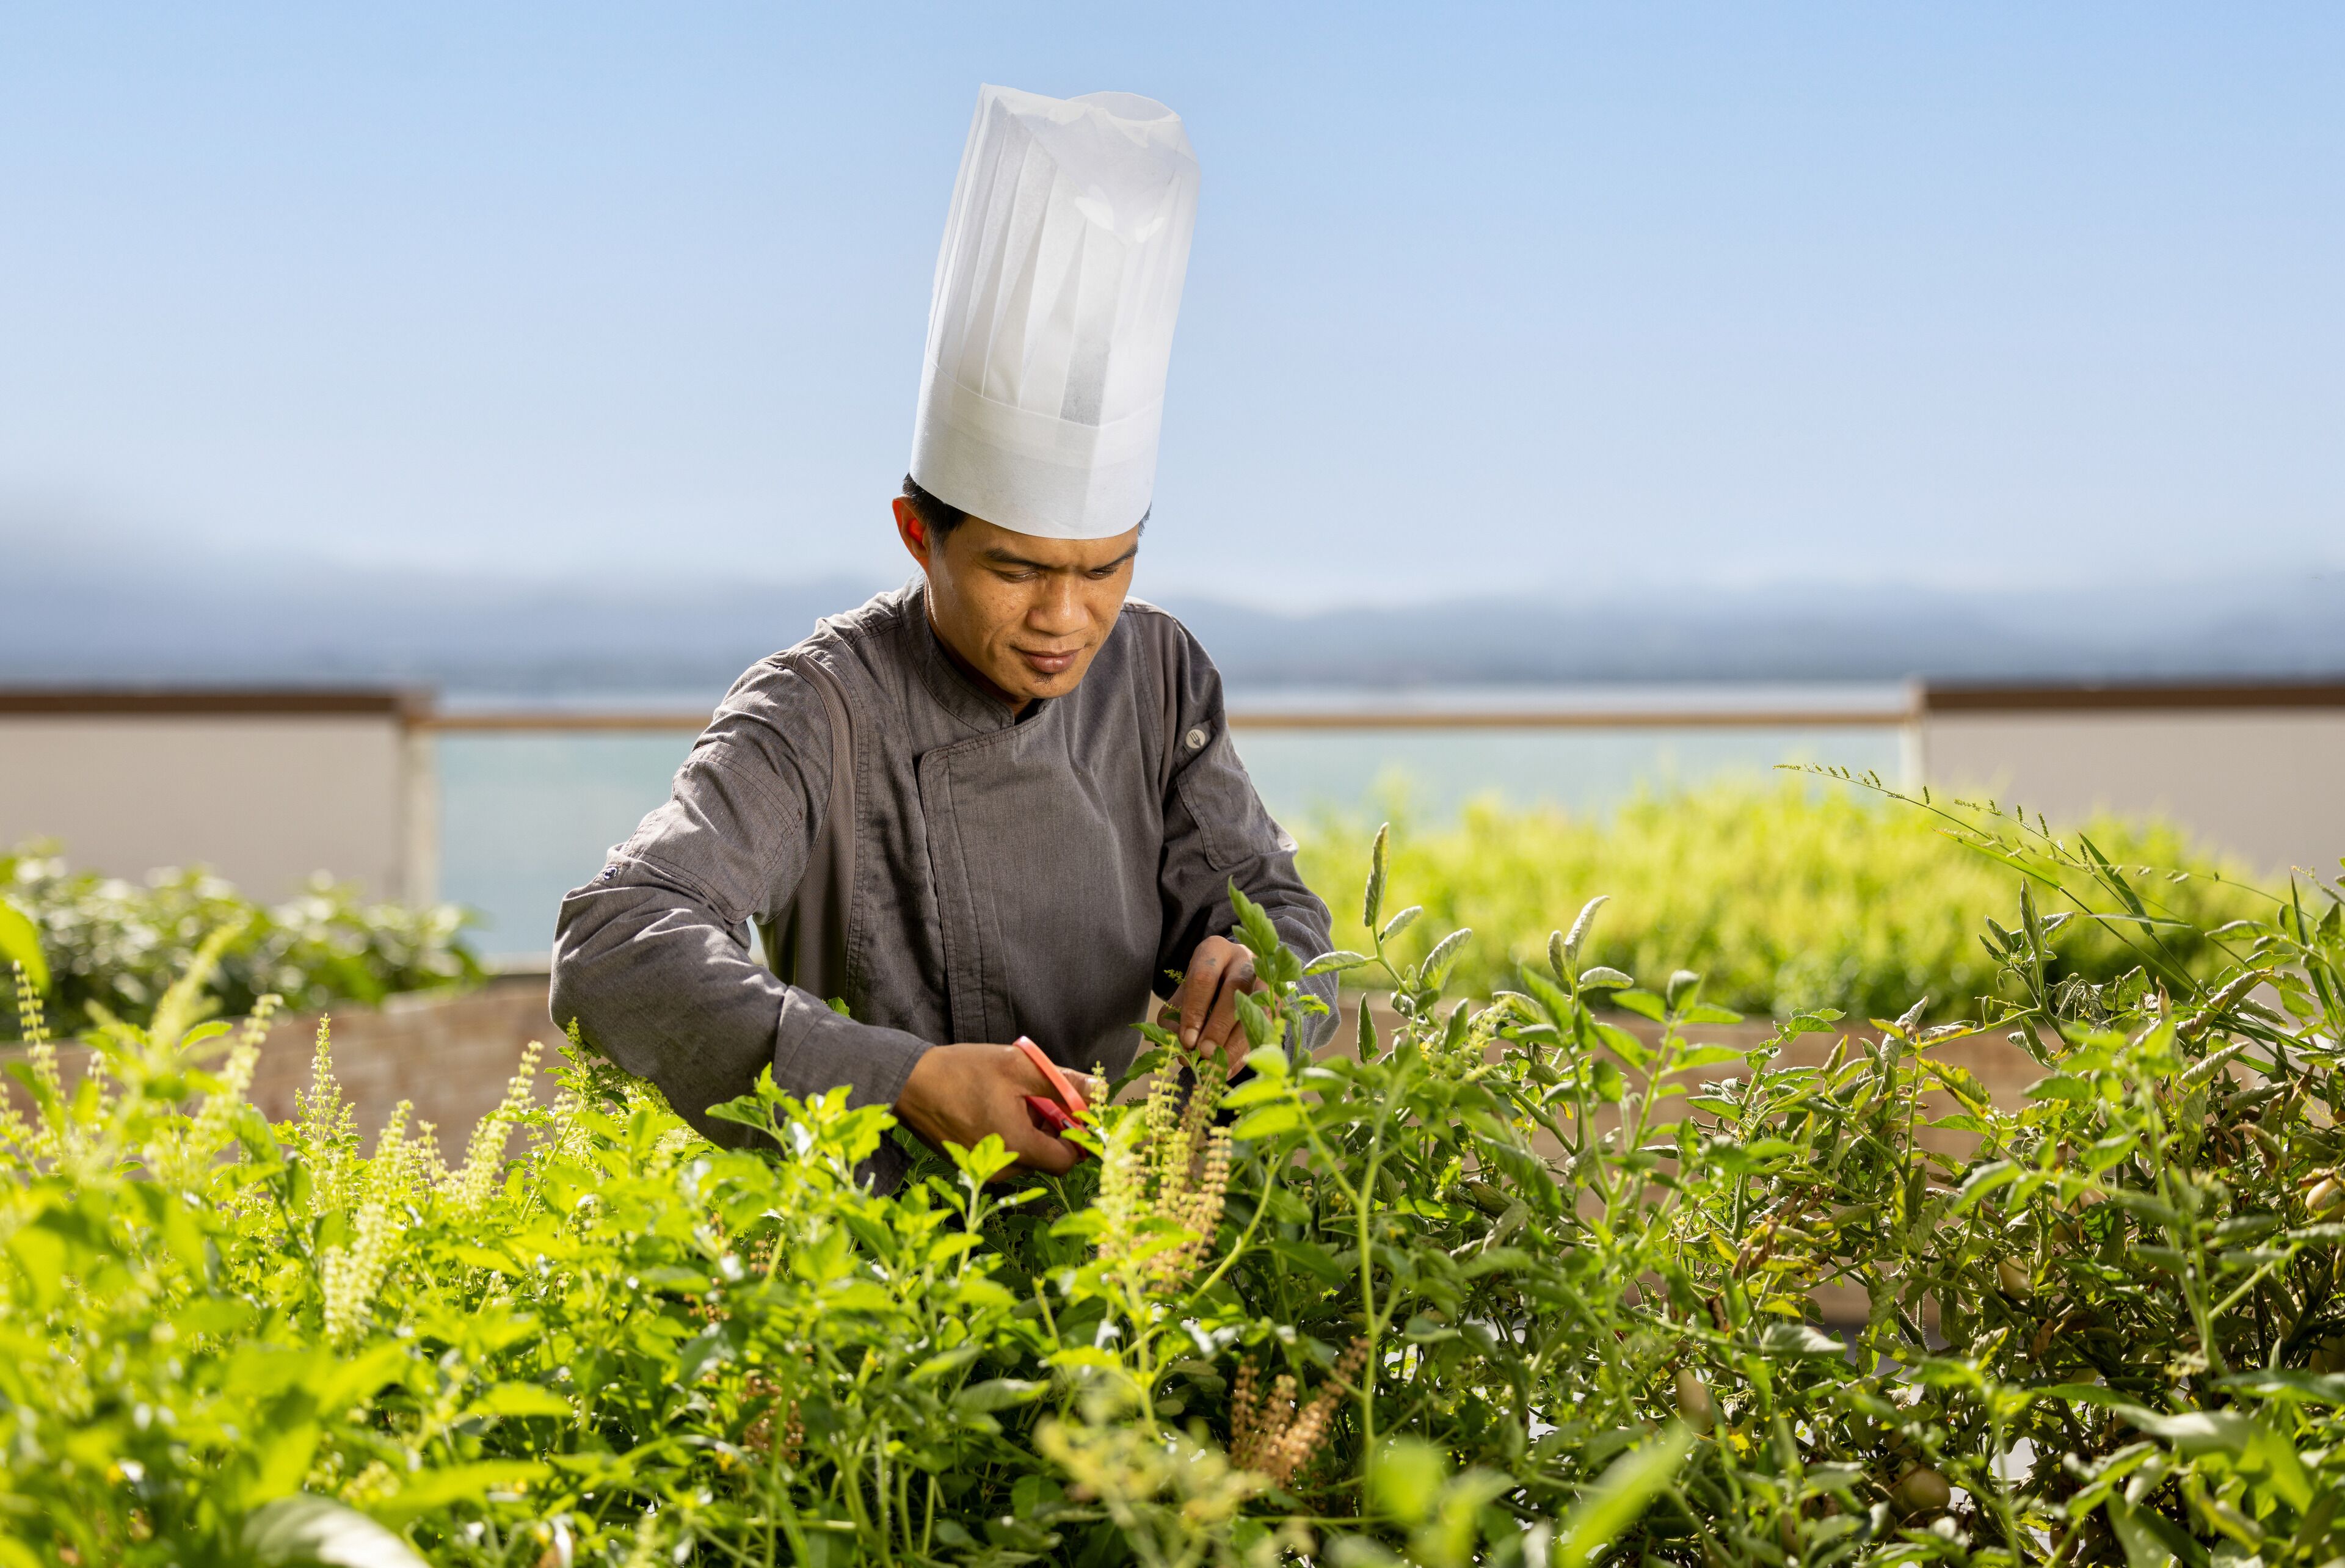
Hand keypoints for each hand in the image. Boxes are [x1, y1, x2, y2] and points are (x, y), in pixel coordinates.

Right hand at [894, 1043, 1100, 1178]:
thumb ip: (1064, 1082)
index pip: (1068, 1160)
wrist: (909, 1083)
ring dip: (1030, 1129)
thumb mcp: (1019, 1067)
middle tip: (1037, 1095)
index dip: (1077, 1135)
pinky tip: (994, 1108)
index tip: (1072, 1110)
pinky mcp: (969, 1166)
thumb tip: (1101, 1090)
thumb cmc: (963, 1072)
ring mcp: (983, 1171)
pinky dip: (1009, 1134)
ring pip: (1026, 1155)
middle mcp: (1002, 1169)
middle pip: (1047, 1157)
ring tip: (1011, 1098)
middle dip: (1052, 1127)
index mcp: (1018, 1148)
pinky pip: (1004, 1154)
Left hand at [1162, 934, 1260, 1069]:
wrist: (1233, 974)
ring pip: (1257, 1009)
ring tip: (1218, 1066)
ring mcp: (1266, 979)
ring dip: (1237, 1042)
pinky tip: (1230, 1069)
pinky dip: (1247, 1052)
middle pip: (1235, 989)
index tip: (1187, 1040)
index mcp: (1214, 951)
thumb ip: (1175, 1019)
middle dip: (1219, 1026)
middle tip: (1205, 1053)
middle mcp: (1244, 960)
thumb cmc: (1203, 988)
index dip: (1195, 1011)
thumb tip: (1183, 1051)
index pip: (1204, 978)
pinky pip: (1267, 1028)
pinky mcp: (1278, 1002)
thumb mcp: (1183, 995)